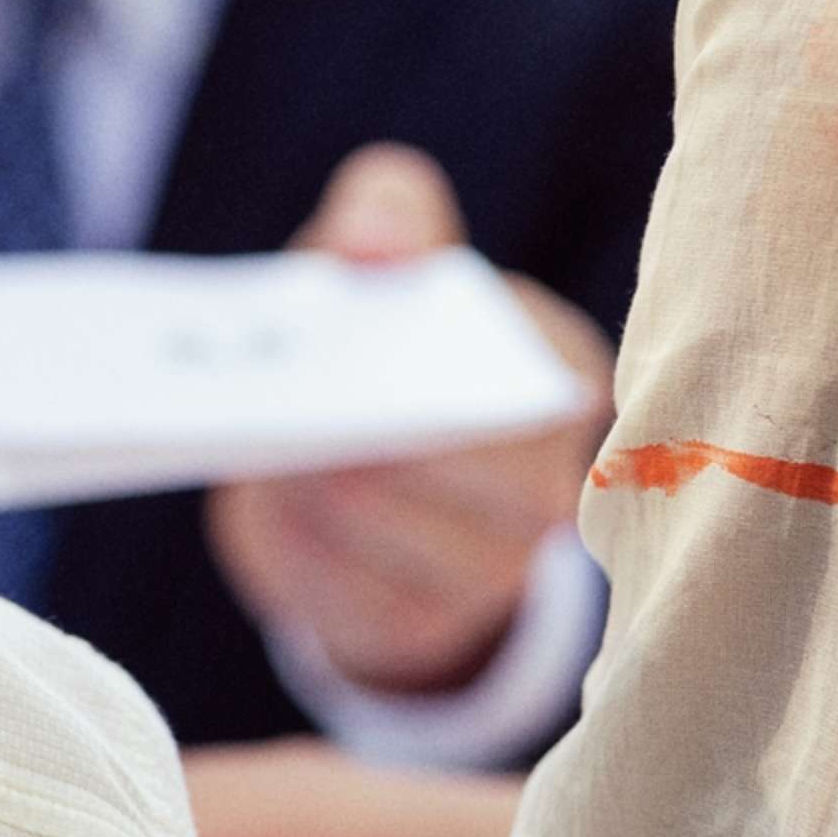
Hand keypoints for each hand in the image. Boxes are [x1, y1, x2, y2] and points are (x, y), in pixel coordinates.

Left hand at [201, 144, 612, 694]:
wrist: (322, 474)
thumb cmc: (371, 345)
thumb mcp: (382, 255)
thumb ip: (389, 211)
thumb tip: (370, 244)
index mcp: (562, 376)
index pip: (561, 370)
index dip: (487, 357)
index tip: (418, 339)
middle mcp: (550, 484)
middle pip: (499, 470)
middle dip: (402, 431)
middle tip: (324, 403)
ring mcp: (495, 569)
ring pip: (414, 534)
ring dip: (336, 488)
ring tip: (284, 446)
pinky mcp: (417, 625)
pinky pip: (356, 595)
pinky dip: (302, 546)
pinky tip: (275, 505)